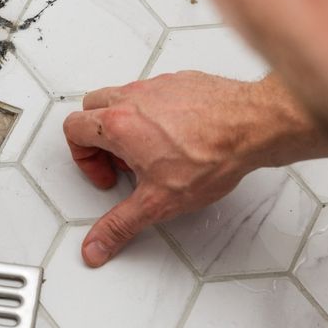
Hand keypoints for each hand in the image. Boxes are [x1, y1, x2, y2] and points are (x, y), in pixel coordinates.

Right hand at [63, 71, 327, 266]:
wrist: (253, 126)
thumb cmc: (212, 155)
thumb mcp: (158, 202)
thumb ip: (120, 226)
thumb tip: (96, 245)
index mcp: (117, 124)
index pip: (73, 129)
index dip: (83, 158)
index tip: (108, 175)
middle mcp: (133, 99)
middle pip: (91, 108)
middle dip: (98, 137)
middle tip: (121, 162)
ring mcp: (156, 86)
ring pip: (122, 97)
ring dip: (124, 123)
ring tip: (148, 151)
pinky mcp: (180, 81)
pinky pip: (153, 92)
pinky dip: (154, 112)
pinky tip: (176, 136)